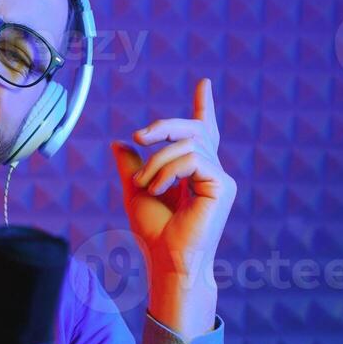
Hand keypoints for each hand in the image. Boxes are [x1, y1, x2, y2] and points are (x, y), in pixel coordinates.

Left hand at [109, 78, 236, 338]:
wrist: (166, 261)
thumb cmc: (154, 233)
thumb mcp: (136, 191)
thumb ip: (132, 166)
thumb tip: (119, 143)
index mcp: (194, 171)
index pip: (202, 132)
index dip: (204, 106)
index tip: (205, 83)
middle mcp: (211, 172)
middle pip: (194, 129)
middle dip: (166, 125)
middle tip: (140, 135)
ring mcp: (220, 179)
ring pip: (189, 144)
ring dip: (158, 160)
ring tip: (146, 184)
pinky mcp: (222, 186)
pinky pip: (193, 159)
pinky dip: (169, 170)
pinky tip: (158, 188)